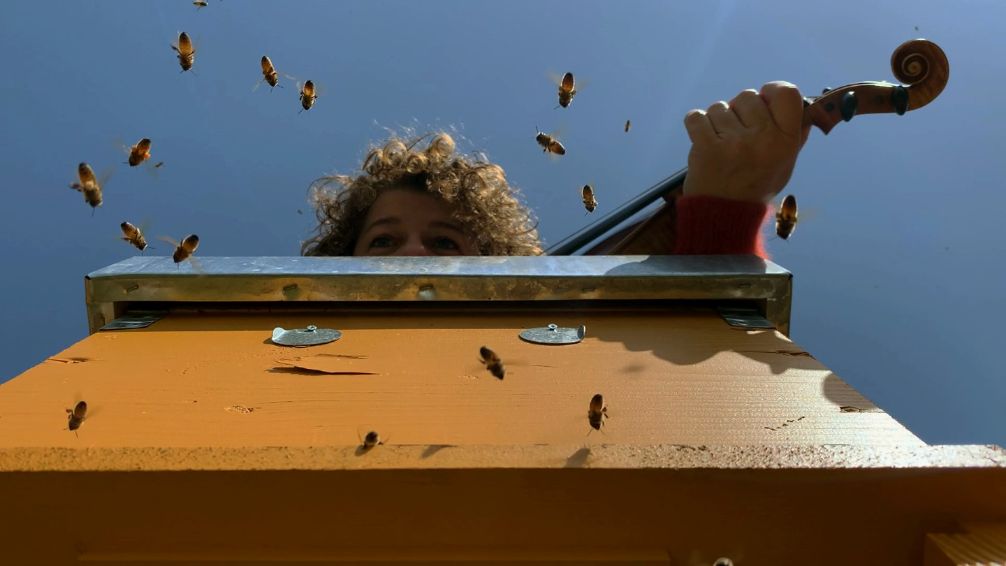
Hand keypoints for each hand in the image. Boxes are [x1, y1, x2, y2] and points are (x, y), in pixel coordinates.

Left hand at [682, 81, 810, 203]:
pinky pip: (696, 116)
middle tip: (737, 134)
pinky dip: (696, 125)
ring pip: (720, 106)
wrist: (723, 214)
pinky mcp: (706, 146)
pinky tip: (703, 141)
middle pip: (748, 95)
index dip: (772, 90)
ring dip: (717, 121)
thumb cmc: (755, 187)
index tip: (763, 100)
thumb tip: (805, 109)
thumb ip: (794, 136)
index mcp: (786, 140)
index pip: (787, 92)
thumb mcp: (784, 165)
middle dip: (739, 110)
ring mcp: (734, 142)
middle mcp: (763, 138)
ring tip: (721, 144)